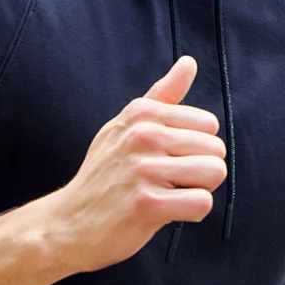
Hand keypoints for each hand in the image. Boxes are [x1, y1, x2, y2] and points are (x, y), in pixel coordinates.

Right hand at [43, 56, 225, 272]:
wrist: (69, 222)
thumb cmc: (105, 174)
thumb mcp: (126, 125)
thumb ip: (163, 95)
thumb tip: (190, 62)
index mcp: (141, 112)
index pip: (208, 123)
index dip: (196, 147)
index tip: (168, 158)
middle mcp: (142, 134)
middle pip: (216, 149)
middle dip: (200, 170)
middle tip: (167, 181)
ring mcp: (143, 169)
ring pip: (214, 173)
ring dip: (197, 190)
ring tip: (167, 194)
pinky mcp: (148, 204)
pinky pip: (202, 203)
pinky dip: (190, 213)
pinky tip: (166, 212)